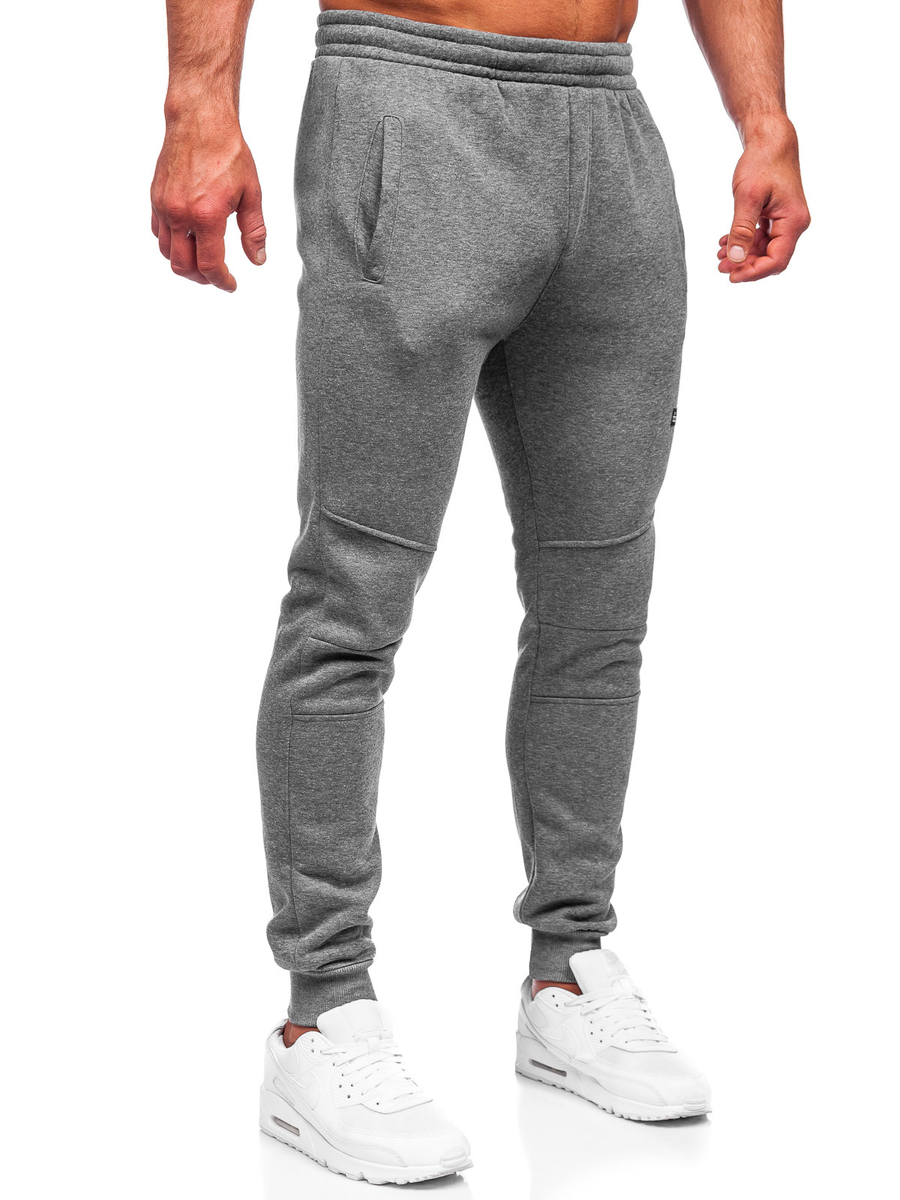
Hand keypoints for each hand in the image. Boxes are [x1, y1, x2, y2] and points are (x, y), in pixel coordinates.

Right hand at [151, 110, 265, 290]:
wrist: (200, 120)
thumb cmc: (228, 152)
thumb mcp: (252, 193)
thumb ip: (254, 231)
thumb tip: (257, 260)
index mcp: (206, 215)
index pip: (210, 265)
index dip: (222, 282)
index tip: (231, 285)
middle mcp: (180, 214)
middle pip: (183, 266)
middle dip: (202, 279)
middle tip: (216, 277)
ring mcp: (163, 206)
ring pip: (167, 253)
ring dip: (185, 263)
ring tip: (202, 262)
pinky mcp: (155, 197)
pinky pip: (158, 233)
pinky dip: (171, 244)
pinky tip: (187, 241)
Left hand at [718, 118, 809, 282]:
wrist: (770, 139)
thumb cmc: (762, 162)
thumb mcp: (747, 197)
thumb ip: (741, 230)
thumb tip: (735, 259)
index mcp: (793, 221)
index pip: (776, 261)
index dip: (752, 273)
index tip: (730, 276)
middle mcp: (794, 224)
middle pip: (771, 258)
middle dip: (745, 265)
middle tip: (720, 265)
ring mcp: (787, 220)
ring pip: (765, 249)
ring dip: (743, 254)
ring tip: (720, 254)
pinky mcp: (777, 216)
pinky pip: (762, 237)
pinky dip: (745, 241)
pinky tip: (727, 241)